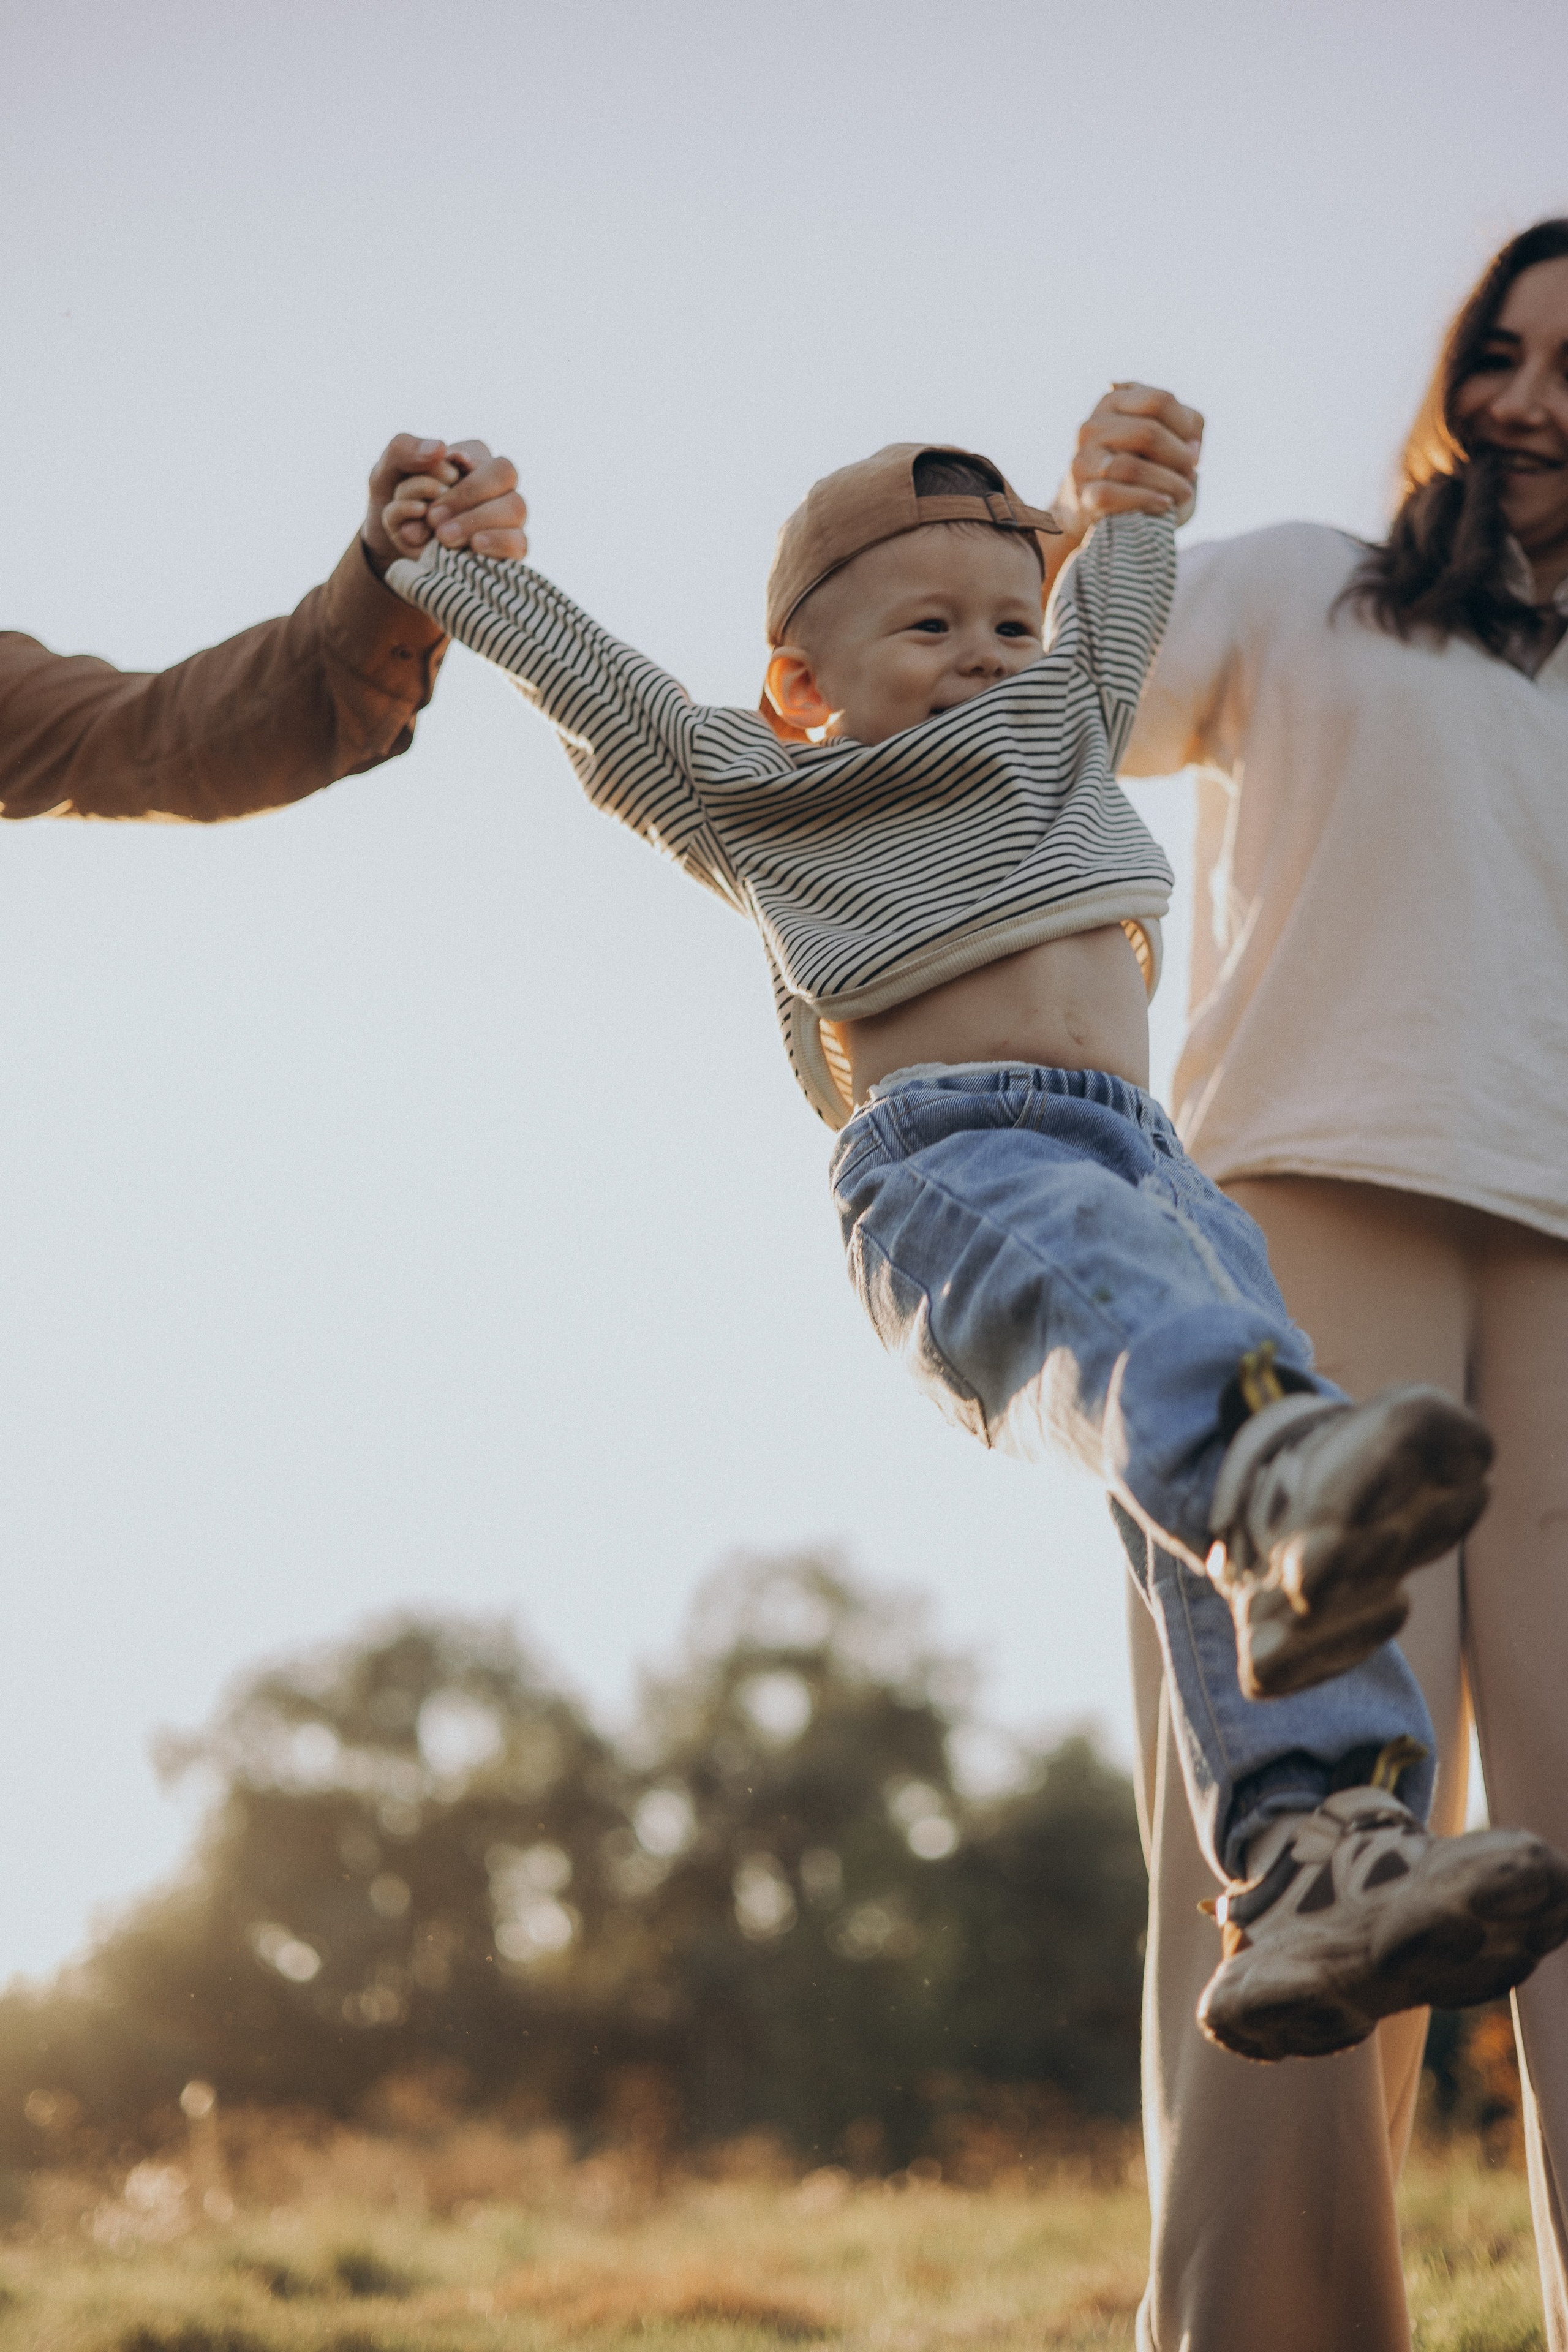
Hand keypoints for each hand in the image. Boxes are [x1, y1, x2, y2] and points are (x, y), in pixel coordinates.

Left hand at [362, 436, 528, 573]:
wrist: (392, 545)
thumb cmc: (395, 501)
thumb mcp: (386, 471)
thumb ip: (404, 450)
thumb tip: (440, 449)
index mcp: (471, 458)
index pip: (480, 453)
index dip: (457, 469)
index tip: (435, 489)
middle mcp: (494, 485)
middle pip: (505, 474)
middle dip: (467, 495)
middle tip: (433, 517)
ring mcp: (505, 517)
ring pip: (515, 507)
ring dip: (476, 520)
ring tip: (442, 537)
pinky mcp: (507, 548)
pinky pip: (519, 542)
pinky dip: (497, 542)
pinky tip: (474, 546)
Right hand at [1052, 384, 1203, 549]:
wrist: (1096, 507)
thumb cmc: (1141, 467)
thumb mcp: (1164, 437)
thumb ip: (1186, 425)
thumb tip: (1192, 449)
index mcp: (1114, 402)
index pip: (1160, 401)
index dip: (1185, 427)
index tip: (1194, 451)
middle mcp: (1093, 426)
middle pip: (1147, 433)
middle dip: (1178, 457)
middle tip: (1190, 474)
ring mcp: (1084, 461)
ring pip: (1131, 467)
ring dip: (1168, 483)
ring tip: (1184, 493)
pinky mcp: (1083, 494)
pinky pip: (1112, 495)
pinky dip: (1145, 500)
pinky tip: (1164, 505)